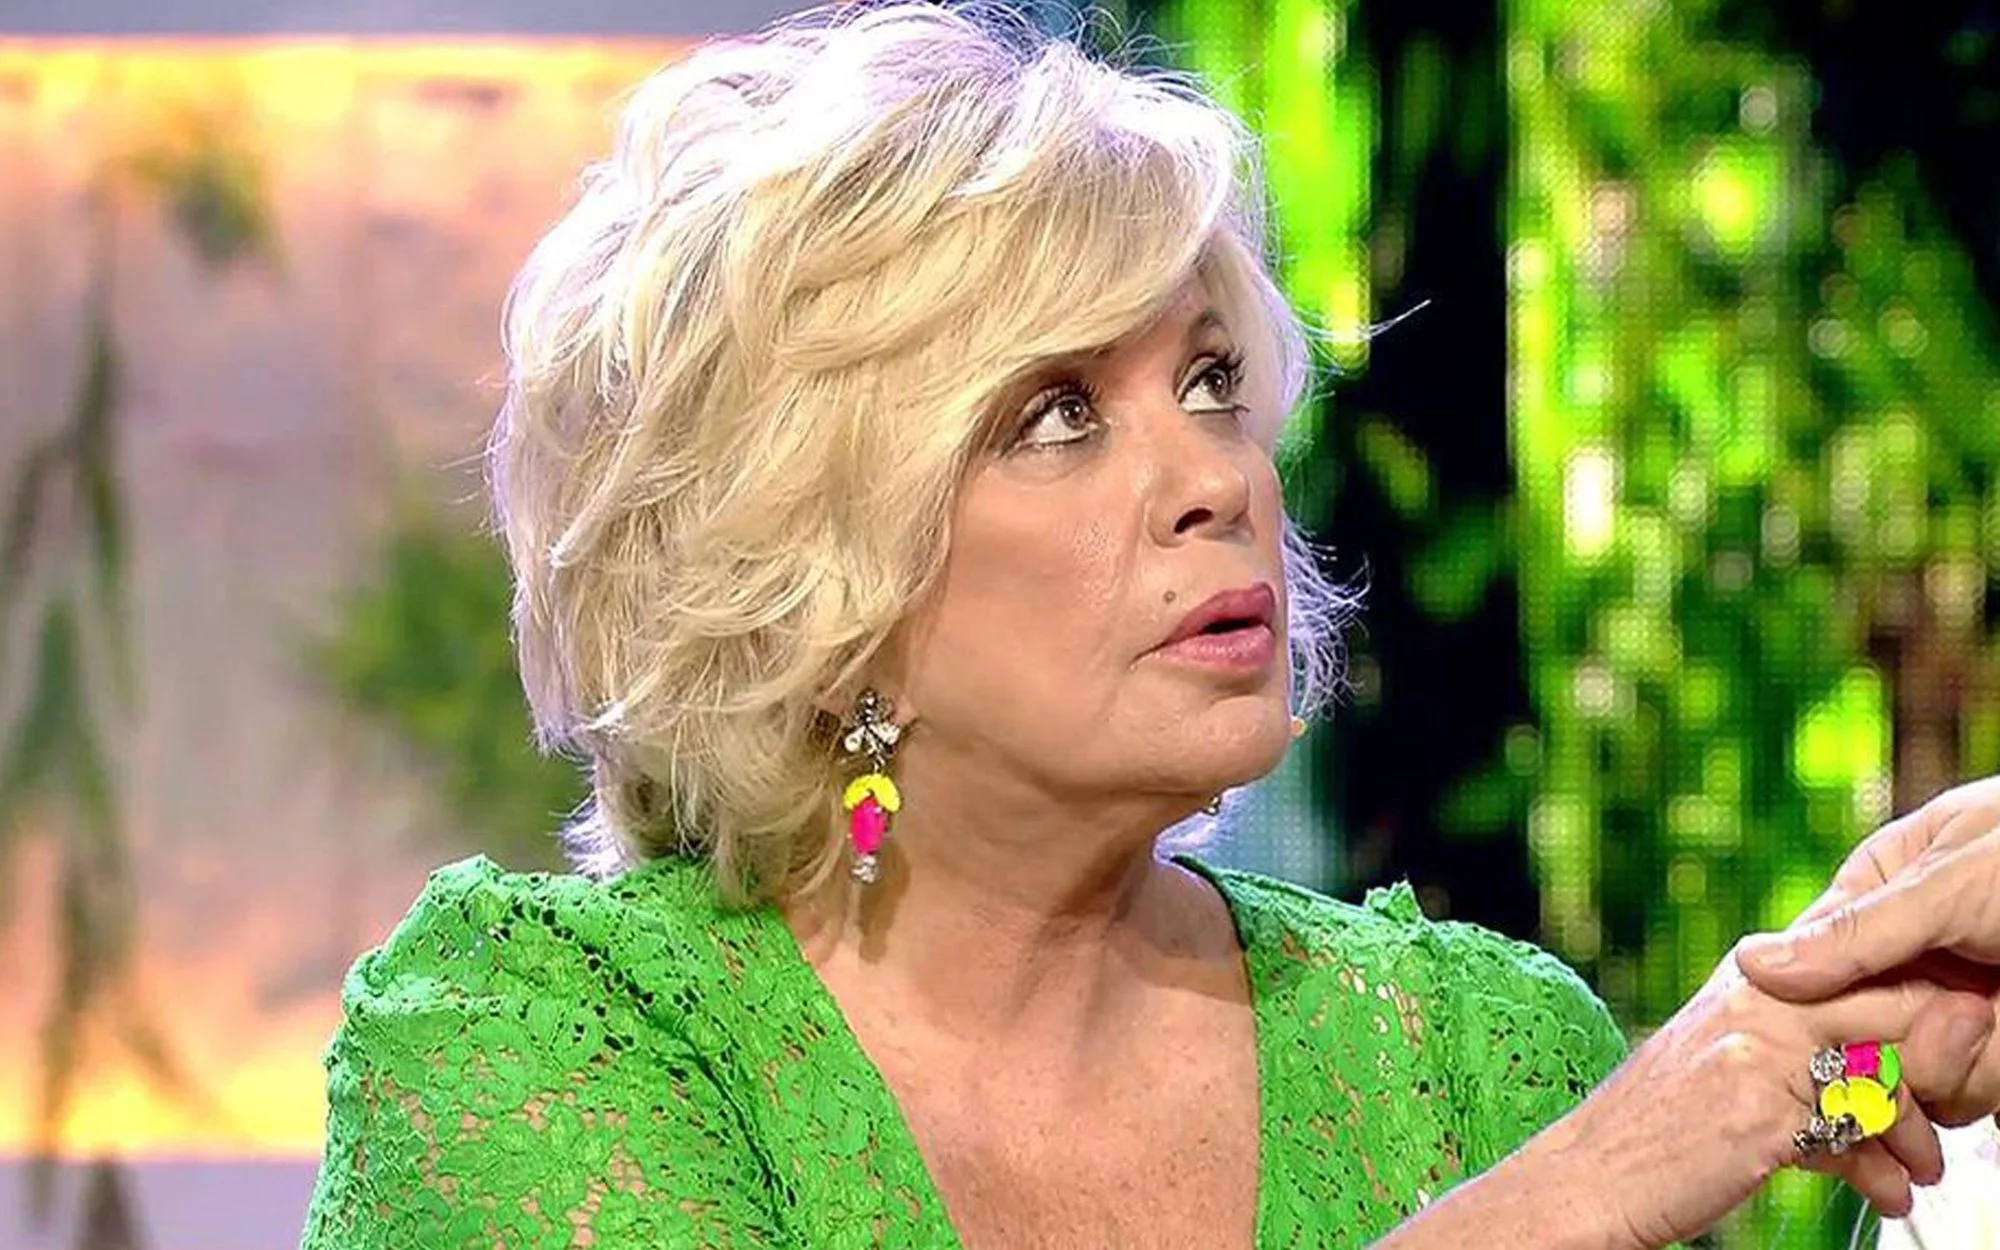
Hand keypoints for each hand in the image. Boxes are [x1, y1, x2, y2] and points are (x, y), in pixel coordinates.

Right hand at [1530, 950, 1992, 1248]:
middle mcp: (1758, 999)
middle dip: (1946, 1064)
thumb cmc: (1659, 1132)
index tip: (1945, 1063)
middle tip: (1956, 1115)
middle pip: (1896, 1004)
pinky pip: (1860, 1129)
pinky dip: (1884, 1171)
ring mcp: (1760, 1050)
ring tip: (1923, 1171)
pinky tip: (1887, 1196)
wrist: (1588, 1178)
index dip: (1924, 1009)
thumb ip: (1805, 1060)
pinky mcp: (1761, 1109)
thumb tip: (1889, 1088)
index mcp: (1754, 979)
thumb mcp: (1733, 1074)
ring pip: (1888, 1069)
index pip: (1867, 964)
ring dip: (1922, 1132)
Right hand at [1736, 777, 1999, 1127]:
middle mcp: (1912, 950)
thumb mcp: (1951, 885)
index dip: (1811, 999)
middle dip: (1899, 1040)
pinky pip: (1966, 1093)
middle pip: (1854, 1028)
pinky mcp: (1994, 1051)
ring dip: (1961, 1059)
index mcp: (1883, 885)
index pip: (1808, 957)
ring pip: (1911, 1072)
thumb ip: (1856, 933)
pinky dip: (1994, 1072)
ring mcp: (1956, 1003)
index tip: (1817, 1026)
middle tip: (1960, 1011)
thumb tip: (1753, 965)